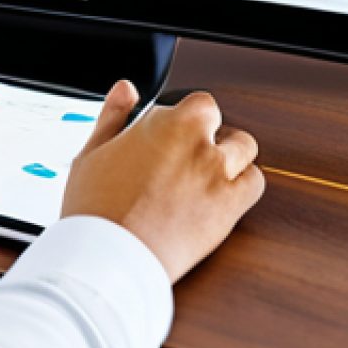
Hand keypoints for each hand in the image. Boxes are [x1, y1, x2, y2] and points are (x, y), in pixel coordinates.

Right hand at [62, 81, 264, 282]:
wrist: (110, 257)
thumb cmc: (96, 207)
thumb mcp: (92, 152)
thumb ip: (112, 115)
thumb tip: (126, 89)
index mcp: (166, 123)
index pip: (194, 102)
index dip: (180, 116)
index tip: (164, 133)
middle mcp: (198, 143)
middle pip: (217, 121)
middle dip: (203, 132)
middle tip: (179, 155)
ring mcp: (218, 175)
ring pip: (244, 148)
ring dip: (228, 153)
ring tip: (202, 172)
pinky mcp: (230, 207)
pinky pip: (254, 183)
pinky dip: (242, 183)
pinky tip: (219, 192)